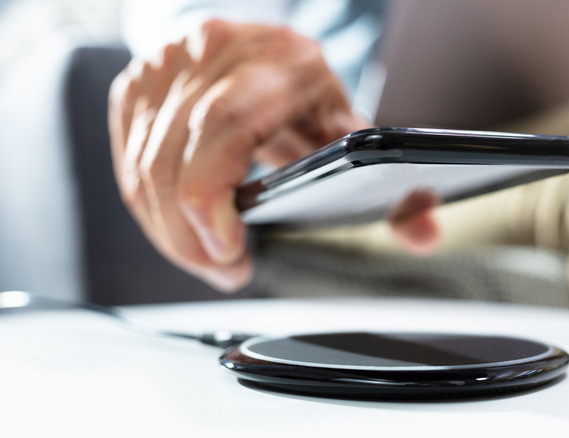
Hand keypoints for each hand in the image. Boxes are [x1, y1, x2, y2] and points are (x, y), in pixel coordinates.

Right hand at [109, 20, 369, 291]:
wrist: (255, 47)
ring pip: (143, 169)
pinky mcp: (135, 89)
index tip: (229, 252)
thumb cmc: (300, 88)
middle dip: (191, 237)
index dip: (211, 200)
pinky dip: (151, 211)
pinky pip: (127, 165)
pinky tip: (181, 229)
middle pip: (172, 160)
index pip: (222, 128)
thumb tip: (422, 231)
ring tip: (209, 257)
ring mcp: (165, 68)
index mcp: (275, 61)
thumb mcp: (345, 123)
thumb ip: (389, 182)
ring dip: (170, 232)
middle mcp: (212, 55)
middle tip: (224, 269)